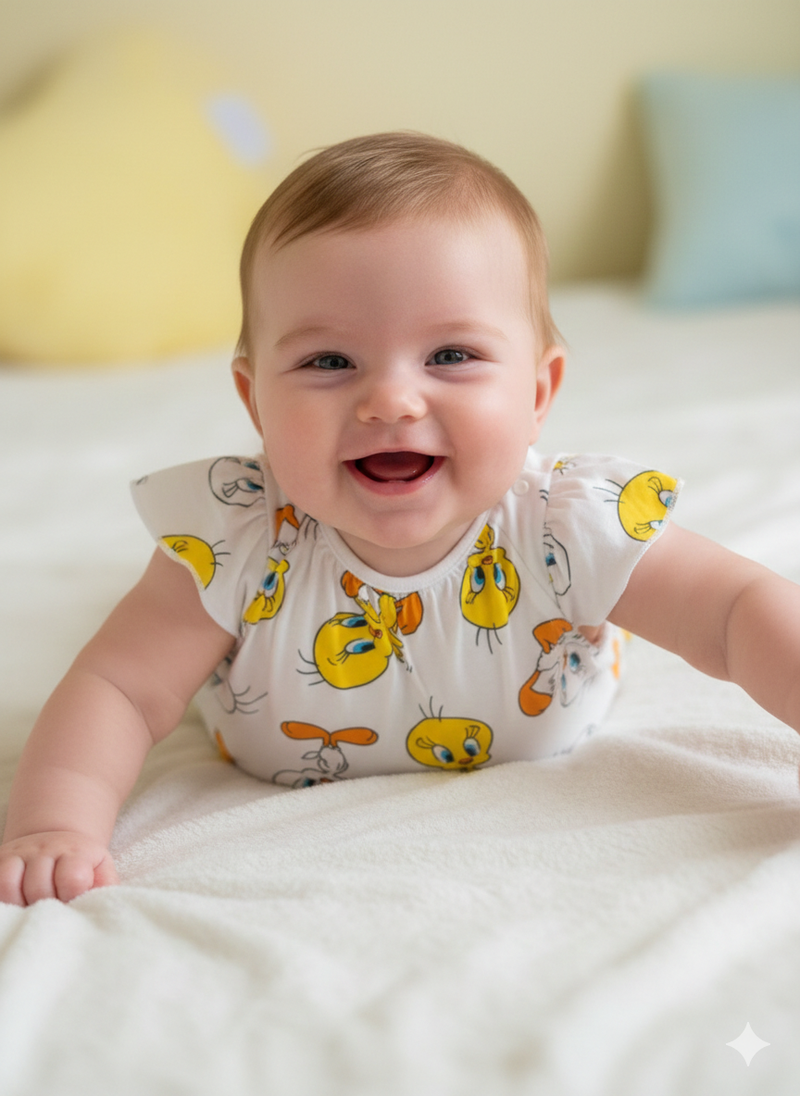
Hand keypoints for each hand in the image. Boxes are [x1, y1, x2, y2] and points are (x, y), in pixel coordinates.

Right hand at [0, 831, 118, 905]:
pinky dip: (3, 900)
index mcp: (77, 852)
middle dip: (46, 908)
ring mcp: (22, 852)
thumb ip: (104, 888)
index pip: (72, 878)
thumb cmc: (83, 866)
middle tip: (53, 913)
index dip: (72, 898)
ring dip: (20, 906)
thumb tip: (100, 909)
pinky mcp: (2, 858)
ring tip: (32, 911)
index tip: (73, 904)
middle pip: (38, 887)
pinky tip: (16, 906)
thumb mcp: (101, 871)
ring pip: (9, 885)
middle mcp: (47, 847)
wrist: (59, 842)